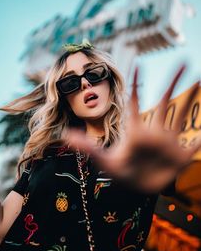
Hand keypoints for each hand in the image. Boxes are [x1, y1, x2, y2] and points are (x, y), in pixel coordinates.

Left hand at [64, 66, 200, 192]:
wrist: (135, 189)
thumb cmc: (120, 172)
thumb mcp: (103, 160)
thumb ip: (86, 147)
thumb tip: (64, 136)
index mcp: (136, 130)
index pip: (136, 102)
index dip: (137, 83)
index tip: (138, 63)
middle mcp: (154, 131)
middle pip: (165, 100)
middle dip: (173, 81)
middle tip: (182, 61)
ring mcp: (168, 142)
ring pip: (181, 115)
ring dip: (191, 98)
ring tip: (199, 78)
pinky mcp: (179, 156)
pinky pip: (194, 146)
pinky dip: (200, 140)